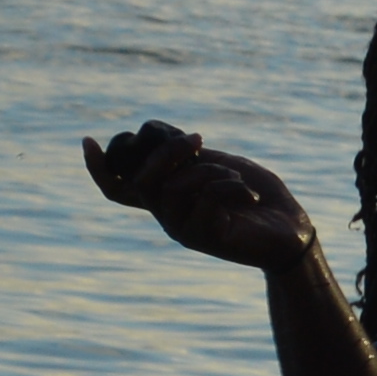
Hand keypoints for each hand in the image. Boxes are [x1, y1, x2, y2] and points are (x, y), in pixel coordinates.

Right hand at [83, 119, 326, 272]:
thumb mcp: (218, 164)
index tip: (86, 141)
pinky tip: (247, 197)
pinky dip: (228, 187)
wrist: (290, 229)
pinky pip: (204, 199)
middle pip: (141, 181)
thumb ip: (188, 156)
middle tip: (198, 138)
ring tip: (235, 180)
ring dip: (208, 171)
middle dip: (168, 151)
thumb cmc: (256, 195)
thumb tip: (158, 137)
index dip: (98, 168)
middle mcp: (168, 216)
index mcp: (167, 197)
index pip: (119, 188)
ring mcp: (184, 229)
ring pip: (173, 188)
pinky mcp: (205, 238)